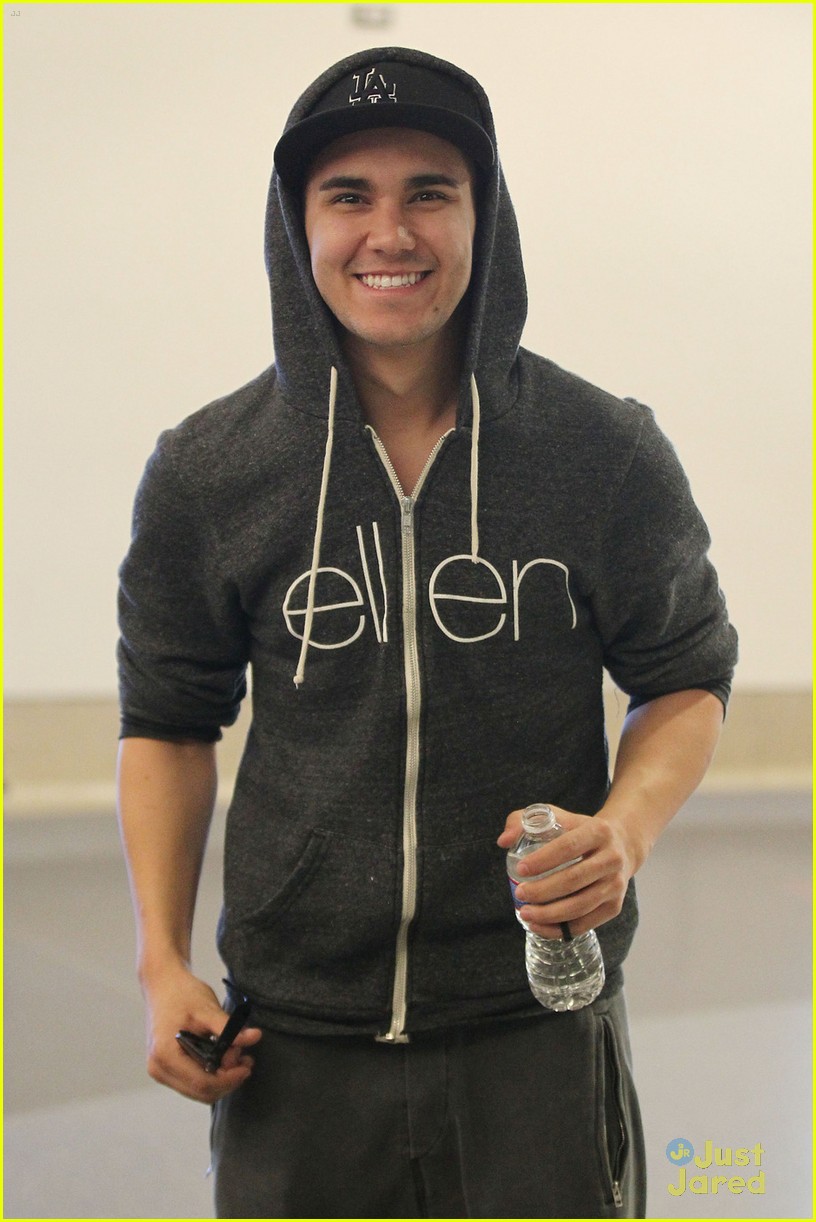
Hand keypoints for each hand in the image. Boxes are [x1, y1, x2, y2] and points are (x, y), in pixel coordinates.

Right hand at [141, 962, 261, 1103]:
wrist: (163, 984)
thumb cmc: (182, 993)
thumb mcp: (207, 1008)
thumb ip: (229, 1028)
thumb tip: (254, 1038)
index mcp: (166, 1055)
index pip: (202, 1083)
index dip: (229, 1079)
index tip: (247, 1066)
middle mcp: (159, 1068)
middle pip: (201, 1092)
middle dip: (227, 1079)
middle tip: (244, 1058)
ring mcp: (160, 1070)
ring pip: (198, 1090)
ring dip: (221, 1078)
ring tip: (236, 1053)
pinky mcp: (166, 1067)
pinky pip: (192, 1081)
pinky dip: (211, 1073)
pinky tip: (223, 1055)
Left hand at [497, 805, 637, 938]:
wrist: (621, 845)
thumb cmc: (580, 831)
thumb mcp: (557, 817)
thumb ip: (525, 821)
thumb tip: (503, 841)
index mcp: (598, 832)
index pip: (568, 846)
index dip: (543, 860)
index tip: (520, 868)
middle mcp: (612, 858)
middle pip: (574, 879)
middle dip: (543, 890)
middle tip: (519, 893)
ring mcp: (616, 885)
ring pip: (581, 905)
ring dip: (549, 914)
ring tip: (525, 913)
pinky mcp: (614, 906)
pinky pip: (586, 923)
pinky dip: (560, 929)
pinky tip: (539, 925)